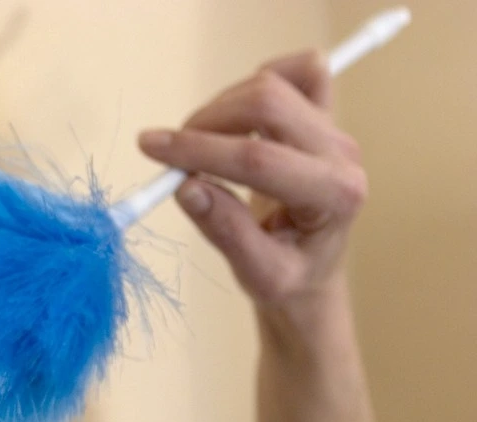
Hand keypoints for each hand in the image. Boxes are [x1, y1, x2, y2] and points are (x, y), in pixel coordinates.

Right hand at [137, 51, 367, 314]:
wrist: (313, 274)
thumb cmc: (289, 280)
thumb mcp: (258, 275)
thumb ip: (226, 231)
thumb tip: (185, 187)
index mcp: (334, 196)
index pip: (257, 159)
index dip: (198, 150)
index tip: (151, 148)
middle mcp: (341, 155)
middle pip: (268, 104)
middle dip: (207, 122)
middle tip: (172, 153)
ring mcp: (335, 131)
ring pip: (274, 85)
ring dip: (222, 107)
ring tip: (198, 146)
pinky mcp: (326, 118)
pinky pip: (304, 71)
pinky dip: (264, 77)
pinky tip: (238, 112)